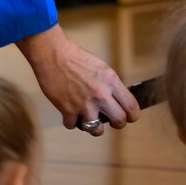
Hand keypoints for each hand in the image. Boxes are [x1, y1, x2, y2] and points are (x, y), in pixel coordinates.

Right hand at [16, 25, 138, 136]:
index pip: (131, 106)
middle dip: (116, 123)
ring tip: (89, 119)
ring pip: (97, 131)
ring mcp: (84, 104)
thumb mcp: (101, 68)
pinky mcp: (67, 110)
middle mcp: (100, 95)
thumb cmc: (77, 57)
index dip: (132, 115)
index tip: (129, 117)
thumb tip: (117, 101)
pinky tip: (70, 112)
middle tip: (110, 119)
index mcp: (111, 81)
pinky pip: (73, 126)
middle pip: (119, 121)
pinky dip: (71, 121)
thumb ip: (110, 85)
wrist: (53, 54)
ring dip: (93, 126)